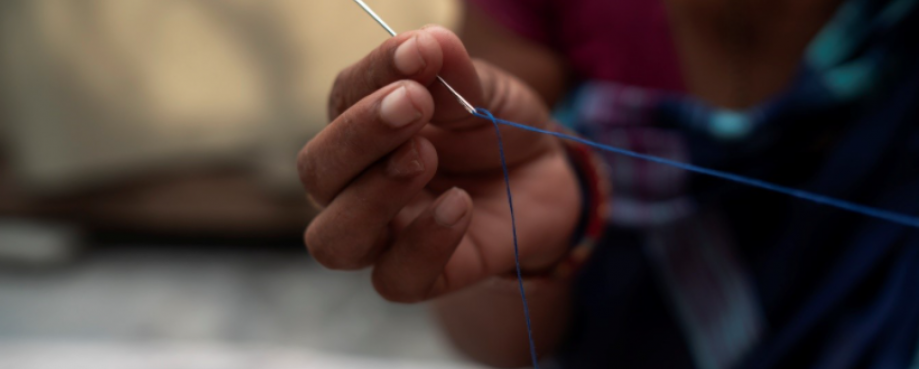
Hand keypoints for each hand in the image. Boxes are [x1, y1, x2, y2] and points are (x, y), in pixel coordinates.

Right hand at [299, 26, 579, 302]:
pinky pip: (394, 279)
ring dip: (372, 196)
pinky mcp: (421, 276)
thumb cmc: (498, 128)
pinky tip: (459, 205)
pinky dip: (422, 243)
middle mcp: (358, 184)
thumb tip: (425, 43)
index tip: (418, 55)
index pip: (342, 101)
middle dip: (359, 136)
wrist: (545, 181)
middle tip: (414, 105)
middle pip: (317, 173)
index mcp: (364, 128)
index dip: (372, 75)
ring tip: (424, 158)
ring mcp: (385, 235)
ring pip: (333, 240)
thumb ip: (454, 74)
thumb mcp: (486, 91)